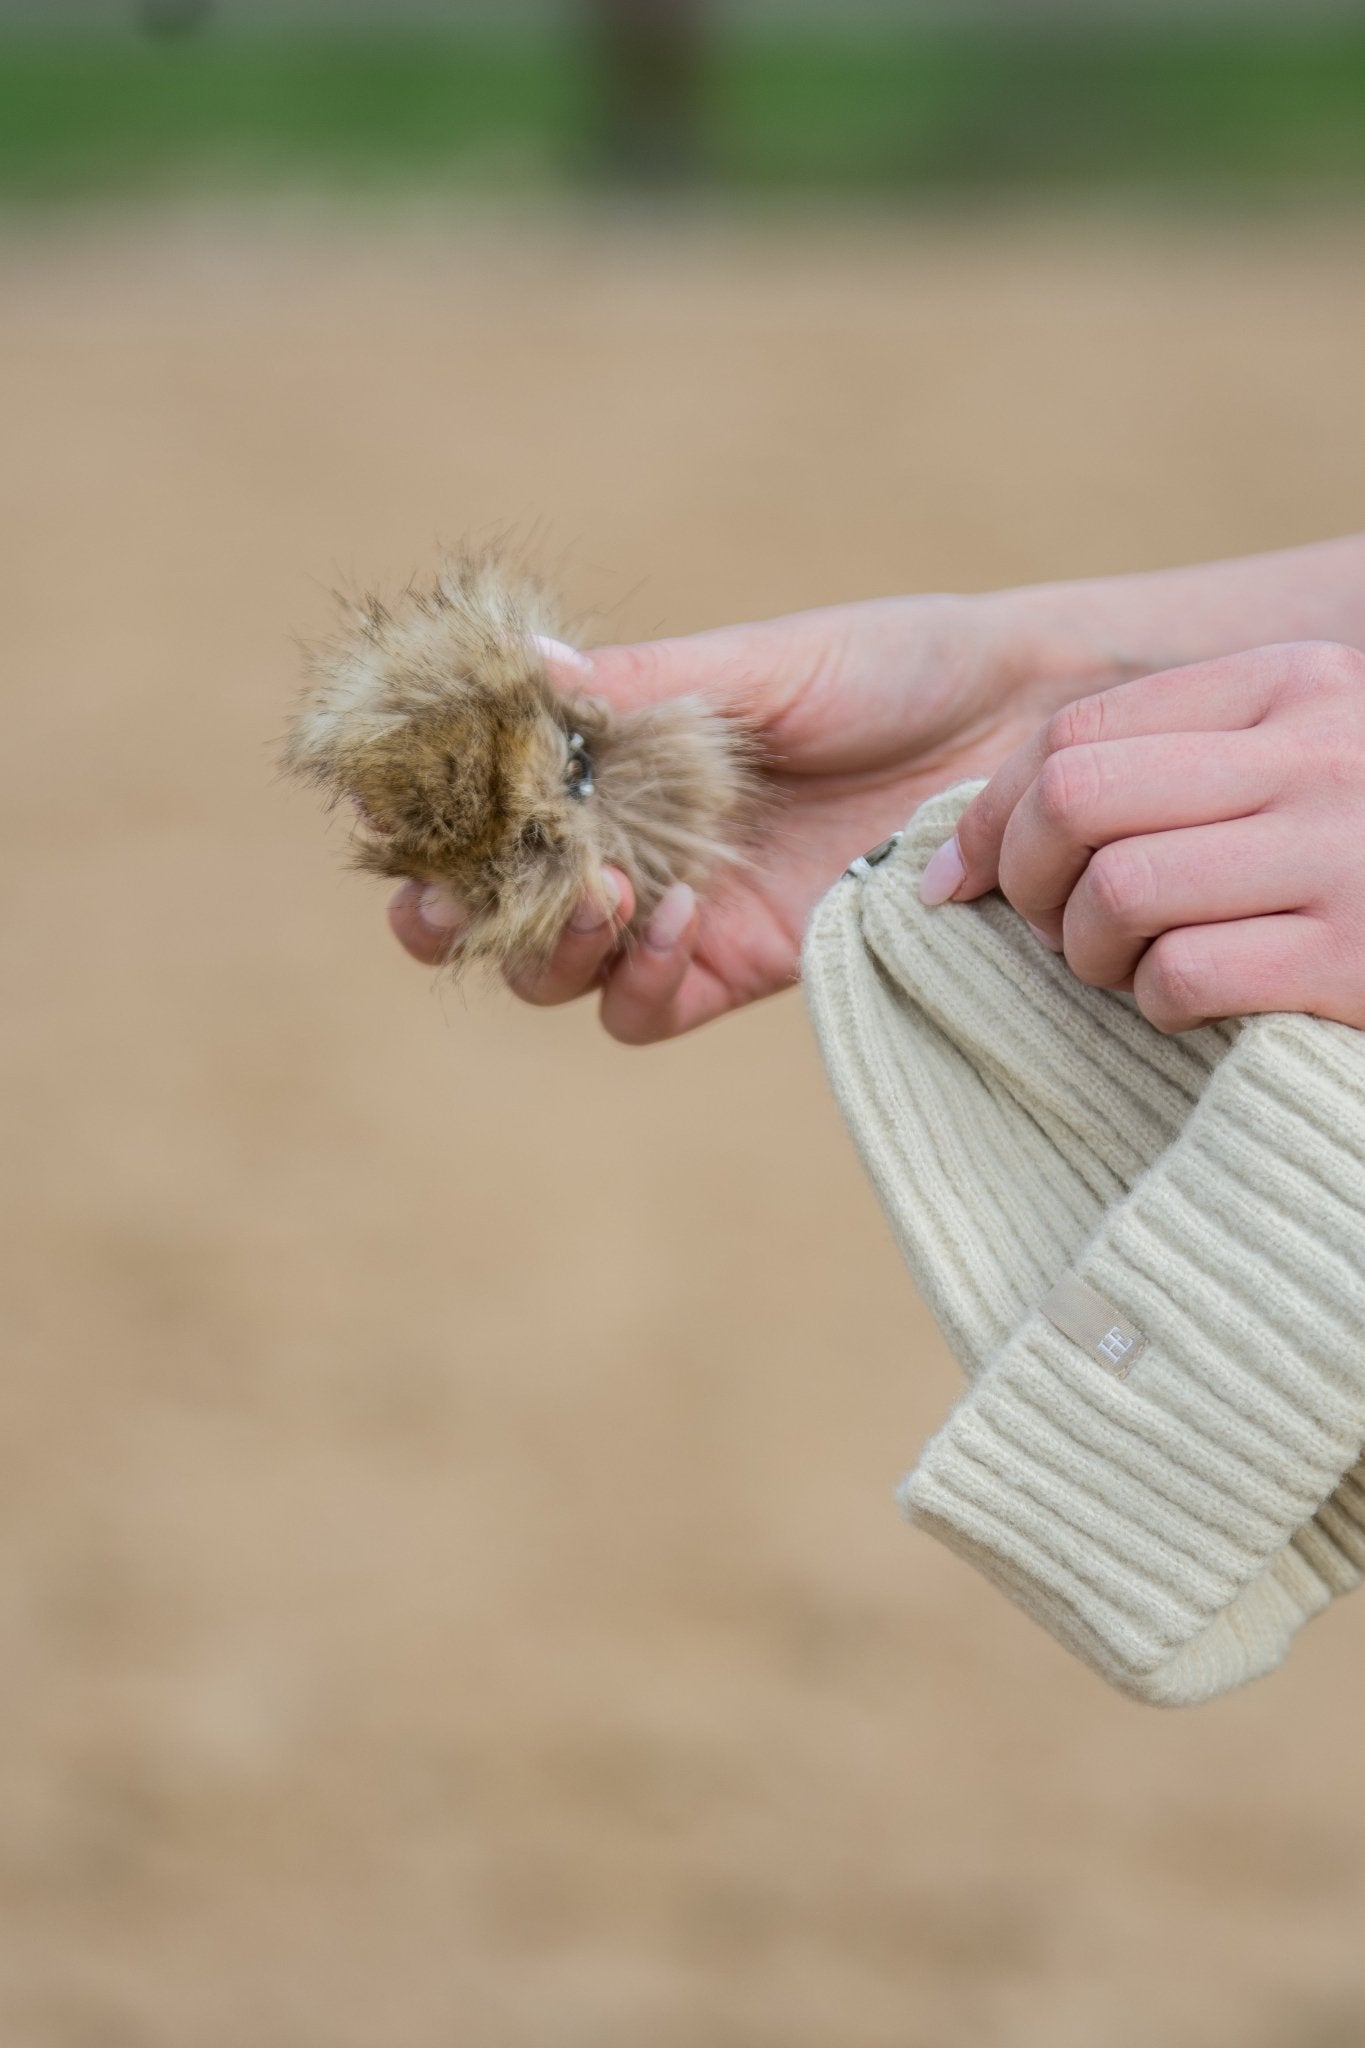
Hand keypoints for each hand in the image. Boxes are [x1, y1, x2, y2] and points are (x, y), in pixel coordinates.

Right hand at [389, 594, 1067, 1040]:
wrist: (1020, 727)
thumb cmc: (894, 668)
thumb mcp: (763, 665)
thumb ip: (641, 686)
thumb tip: (521, 667)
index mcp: (616, 756)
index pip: (488, 804)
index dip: (430, 821)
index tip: (397, 814)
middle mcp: (632, 840)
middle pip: (494, 909)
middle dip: (452, 911)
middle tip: (447, 897)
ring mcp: (684, 911)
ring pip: (559, 974)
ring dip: (549, 945)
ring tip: (601, 893)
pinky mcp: (747, 964)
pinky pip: (650, 1009)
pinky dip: (642, 979)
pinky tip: (680, 919)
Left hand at [921, 639, 1364, 1033]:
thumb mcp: (1296, 764)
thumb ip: (1173, 766)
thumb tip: (972, 839)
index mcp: (1292, 686)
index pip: (1077, 730)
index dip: (992, 813)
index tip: (960, 878)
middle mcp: (1319, 754)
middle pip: (1077, 800)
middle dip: (1026, 881)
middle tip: (1051, 930)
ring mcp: (1345, 855)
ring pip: (1118, 892)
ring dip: (1089, 953)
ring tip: (1127, 968)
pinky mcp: (1359, 959)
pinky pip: (1184, 978)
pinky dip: (1158, 1006)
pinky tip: (1191, 1006)